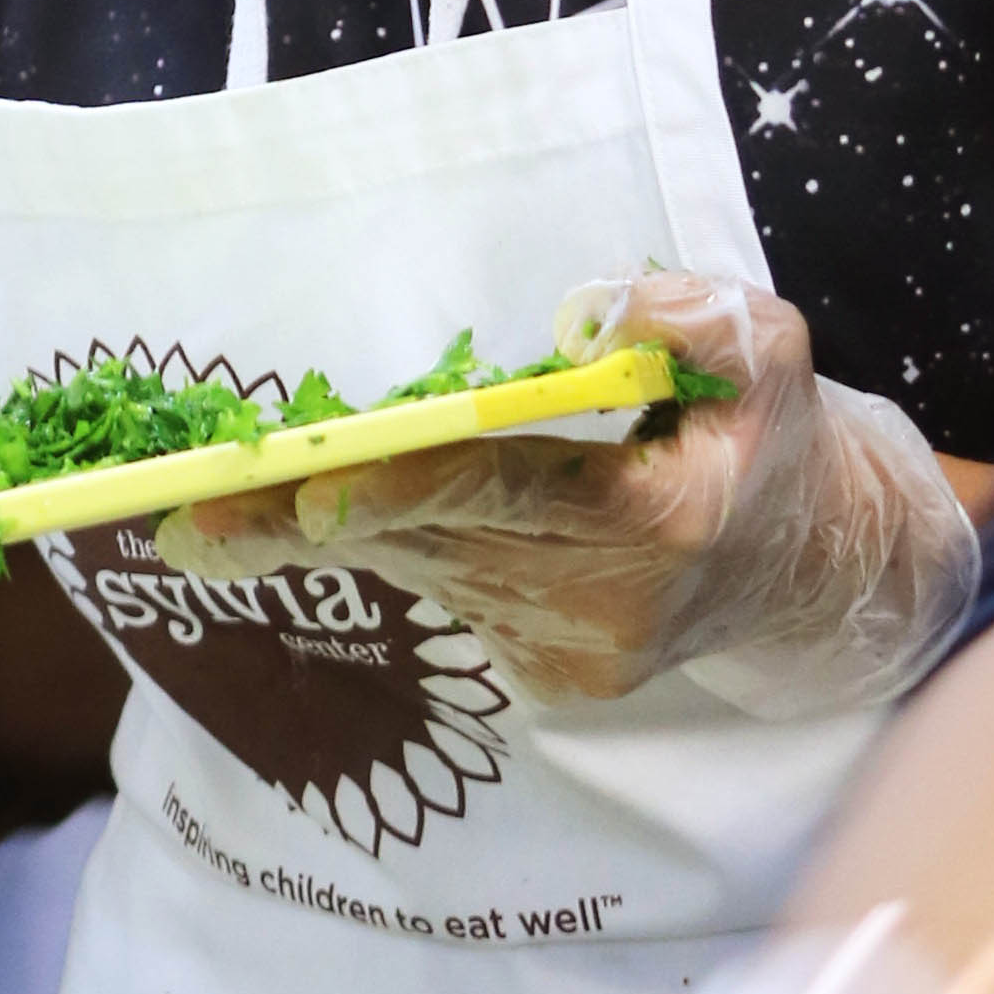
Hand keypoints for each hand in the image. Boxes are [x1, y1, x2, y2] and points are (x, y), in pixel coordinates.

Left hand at [161, 275, 980, 710]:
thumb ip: (687, 320)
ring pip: (422, 572)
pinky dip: (387, 548)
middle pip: (432, 544)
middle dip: (300, 522)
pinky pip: (444, 593)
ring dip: (315, 537)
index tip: (317, 493)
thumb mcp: (763, 348)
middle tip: (182, 511)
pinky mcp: (545, 677)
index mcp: (656, 521)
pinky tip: (319, 520)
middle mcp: (605, 605)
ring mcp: (570, 654)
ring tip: (204, 515)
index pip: (510, 495)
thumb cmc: (764, 433)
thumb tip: (589, 315)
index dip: (408, 491)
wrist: (810, 569)